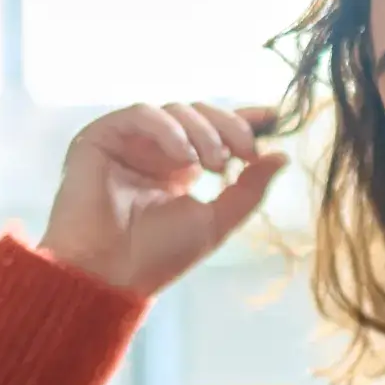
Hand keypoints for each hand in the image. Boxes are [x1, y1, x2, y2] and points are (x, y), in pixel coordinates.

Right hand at [39, 101, 287, 295]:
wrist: (109, 274)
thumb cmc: (157, 257)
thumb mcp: (216, 222)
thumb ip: (249, 190)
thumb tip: (282, 156)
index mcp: (180, 168)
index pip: (215, 130)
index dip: (244, 119)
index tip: (274, 116)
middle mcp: (154, 151)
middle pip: (199, 114)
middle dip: (229, 127)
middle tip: (245, 153)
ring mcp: (128, 142)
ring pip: (175, 110)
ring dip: (203, 132)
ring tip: (214, 165)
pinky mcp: (101, 137)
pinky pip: (141, 113)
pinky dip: (169, 129)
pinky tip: (184, 156)